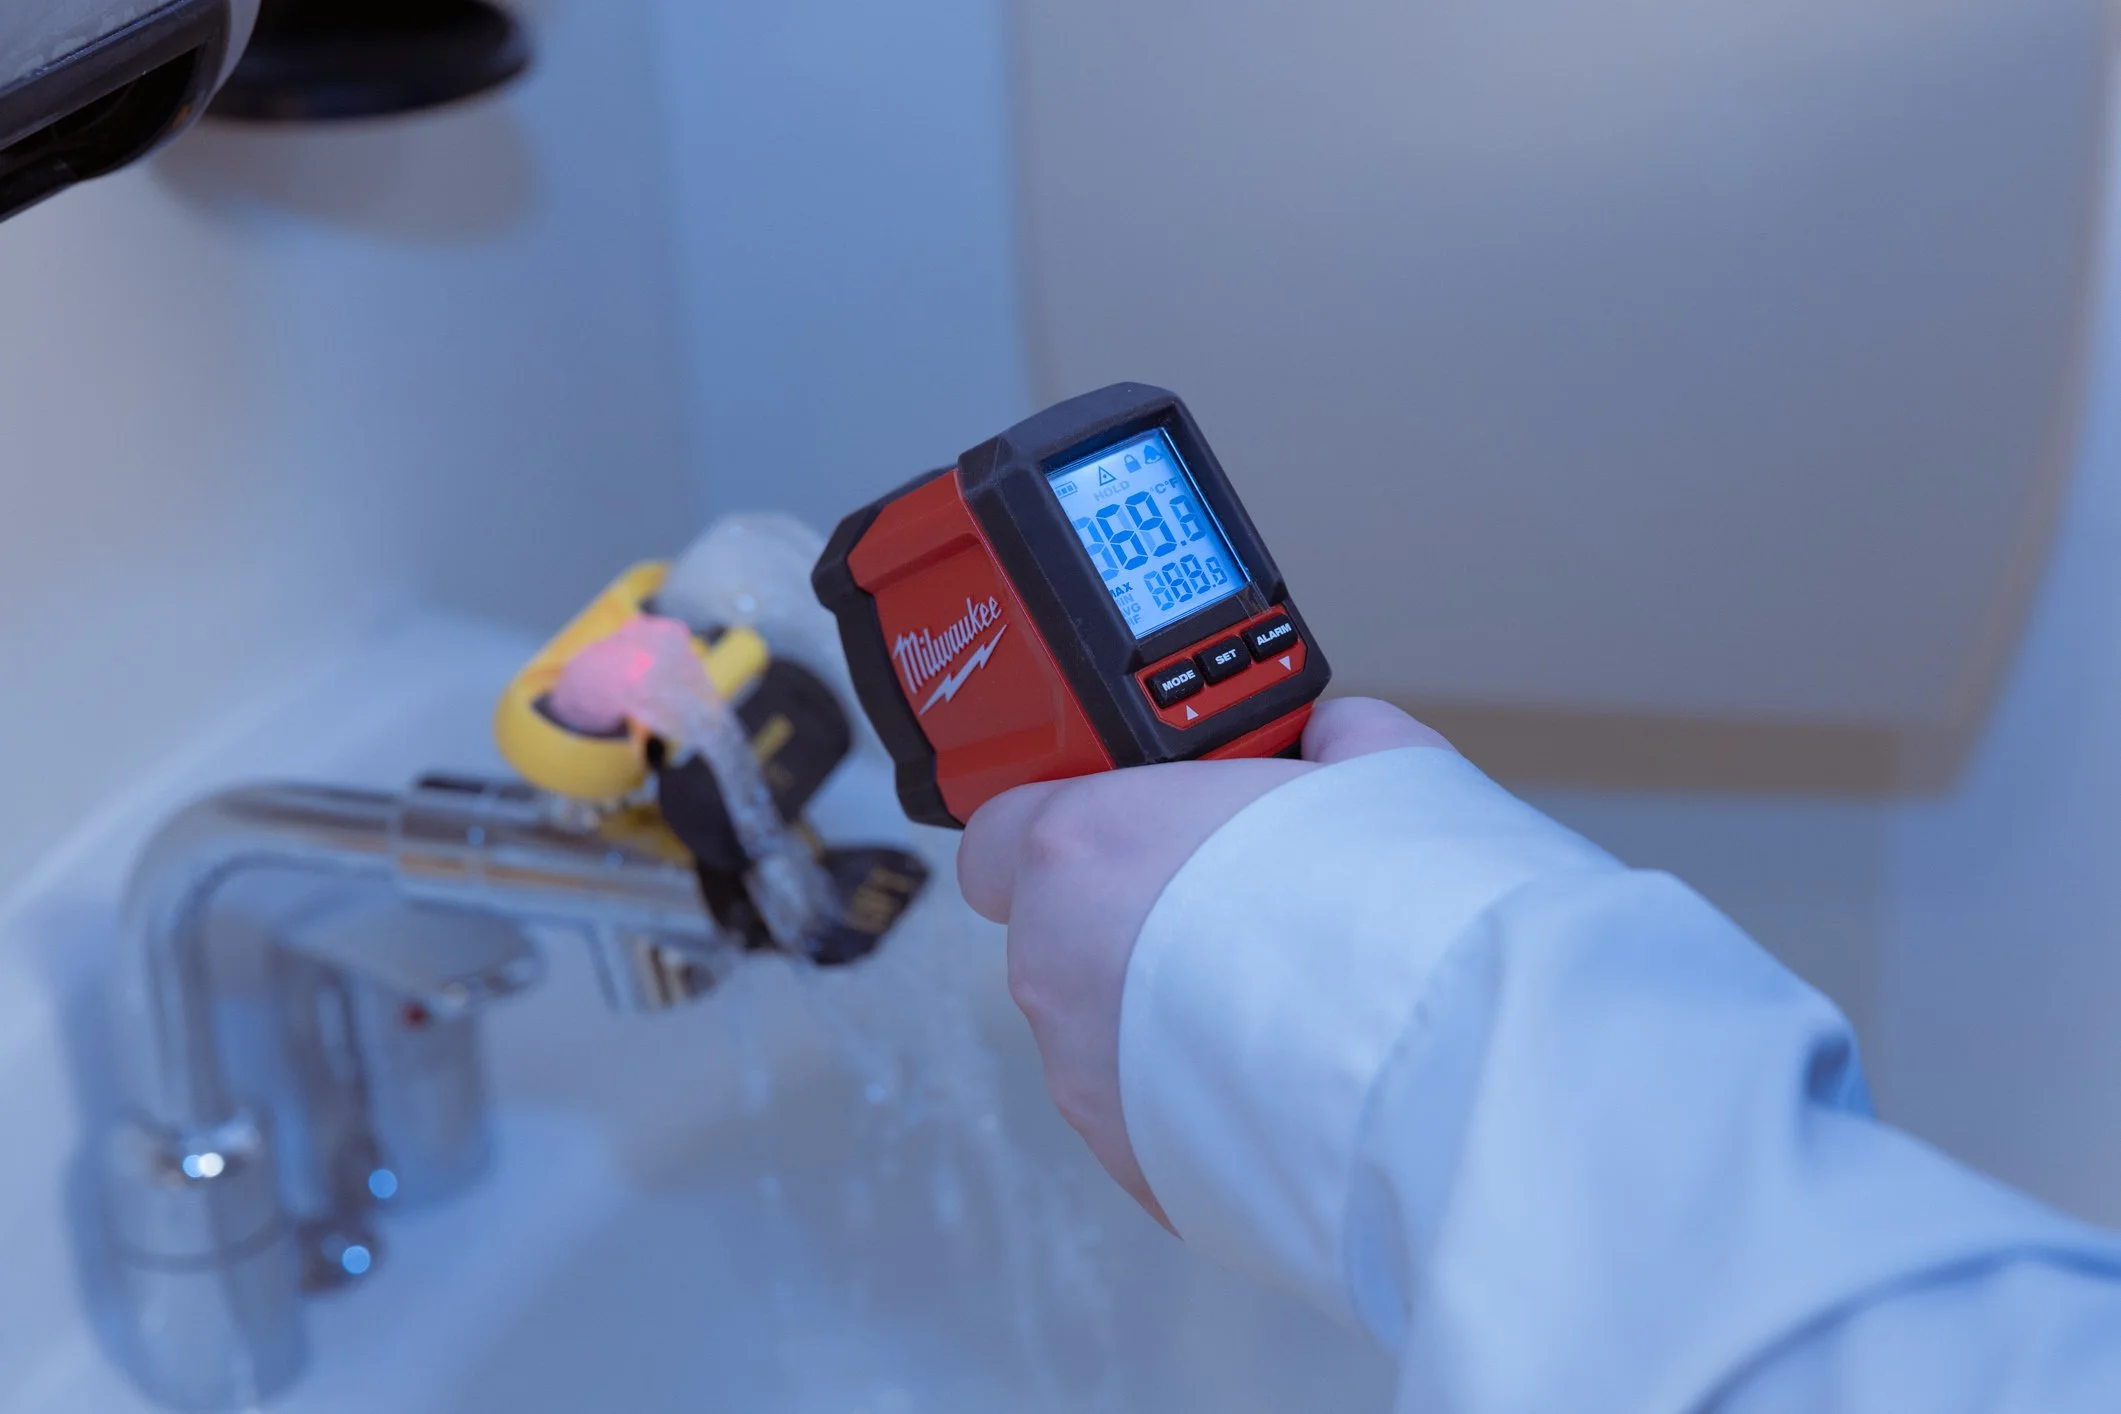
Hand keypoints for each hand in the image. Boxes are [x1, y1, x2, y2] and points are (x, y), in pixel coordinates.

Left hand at [956, 698, 1450, 1227]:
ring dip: (1170, 1018)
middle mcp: (1056, 970)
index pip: (1000, 837)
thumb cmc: (1389, 913)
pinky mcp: (1134, 1164)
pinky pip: (1152, 1115)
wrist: (1441, 1076)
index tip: (1127, 832)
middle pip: (1061, 938)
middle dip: (1138, 925)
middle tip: (1241, 913)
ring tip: (1286, 1007)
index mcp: (1082, 852)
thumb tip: (1337, 741)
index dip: (1064, 830)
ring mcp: (1086, 1079)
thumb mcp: (1379, 769)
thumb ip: (1333, 742)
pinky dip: (1201, 1100)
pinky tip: (1291, 1079)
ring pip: (1105, 1035)